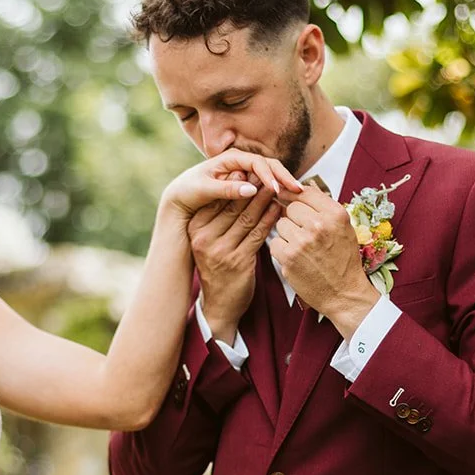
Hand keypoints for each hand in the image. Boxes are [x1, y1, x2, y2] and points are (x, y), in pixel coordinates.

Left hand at [161, 149, 300, 221]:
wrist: (180, 196)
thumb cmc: (188, 192)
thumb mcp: (205, 190)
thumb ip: (226, 189)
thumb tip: (251, 189)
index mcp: (230, 158)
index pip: (257, 162)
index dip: (269, 176)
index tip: (277, 191)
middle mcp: (240, 161)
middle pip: (269, 164)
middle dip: (284, 176)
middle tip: (299, 190)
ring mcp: (244, 170)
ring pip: (270, 173)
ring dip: (284, 183)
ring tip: (298, 195)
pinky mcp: (246, 181)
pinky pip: (266, 182)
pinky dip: (278, 189)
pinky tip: (287, 200)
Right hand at [188, 187, 285, 342]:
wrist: (220, 305)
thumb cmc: (219, 267)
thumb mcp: (211, 240)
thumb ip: (220, 215)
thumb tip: (238, 181)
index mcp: (195, 228)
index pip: (218, 198)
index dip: (238, 182)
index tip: (253, 169)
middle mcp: (204, 238)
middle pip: (233, 205)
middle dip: (253, 187)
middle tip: (270, 172)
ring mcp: (220, 251)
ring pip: (247, 217)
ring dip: (265, 200)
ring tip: (278, 186)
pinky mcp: (238, 262)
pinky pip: (258, 234)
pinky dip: (270, 219)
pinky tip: (279, 209)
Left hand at [270, 184, 380, 338]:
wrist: (344, 293)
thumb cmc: (343, 260)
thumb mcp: (344, 227)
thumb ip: (323, 207)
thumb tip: (300, 187)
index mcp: (335, 214)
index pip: (306, 192)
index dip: (294, 194)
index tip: (287, 196)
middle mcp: (319, 225)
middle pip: (291, 208)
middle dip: (294, 218)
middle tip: (304, 233)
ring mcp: (302, 241)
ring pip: (281, 225)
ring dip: (287, 234)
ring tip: (302, 247)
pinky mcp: (288, 257)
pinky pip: (274, 243)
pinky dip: (281, 250)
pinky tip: (294, 258)